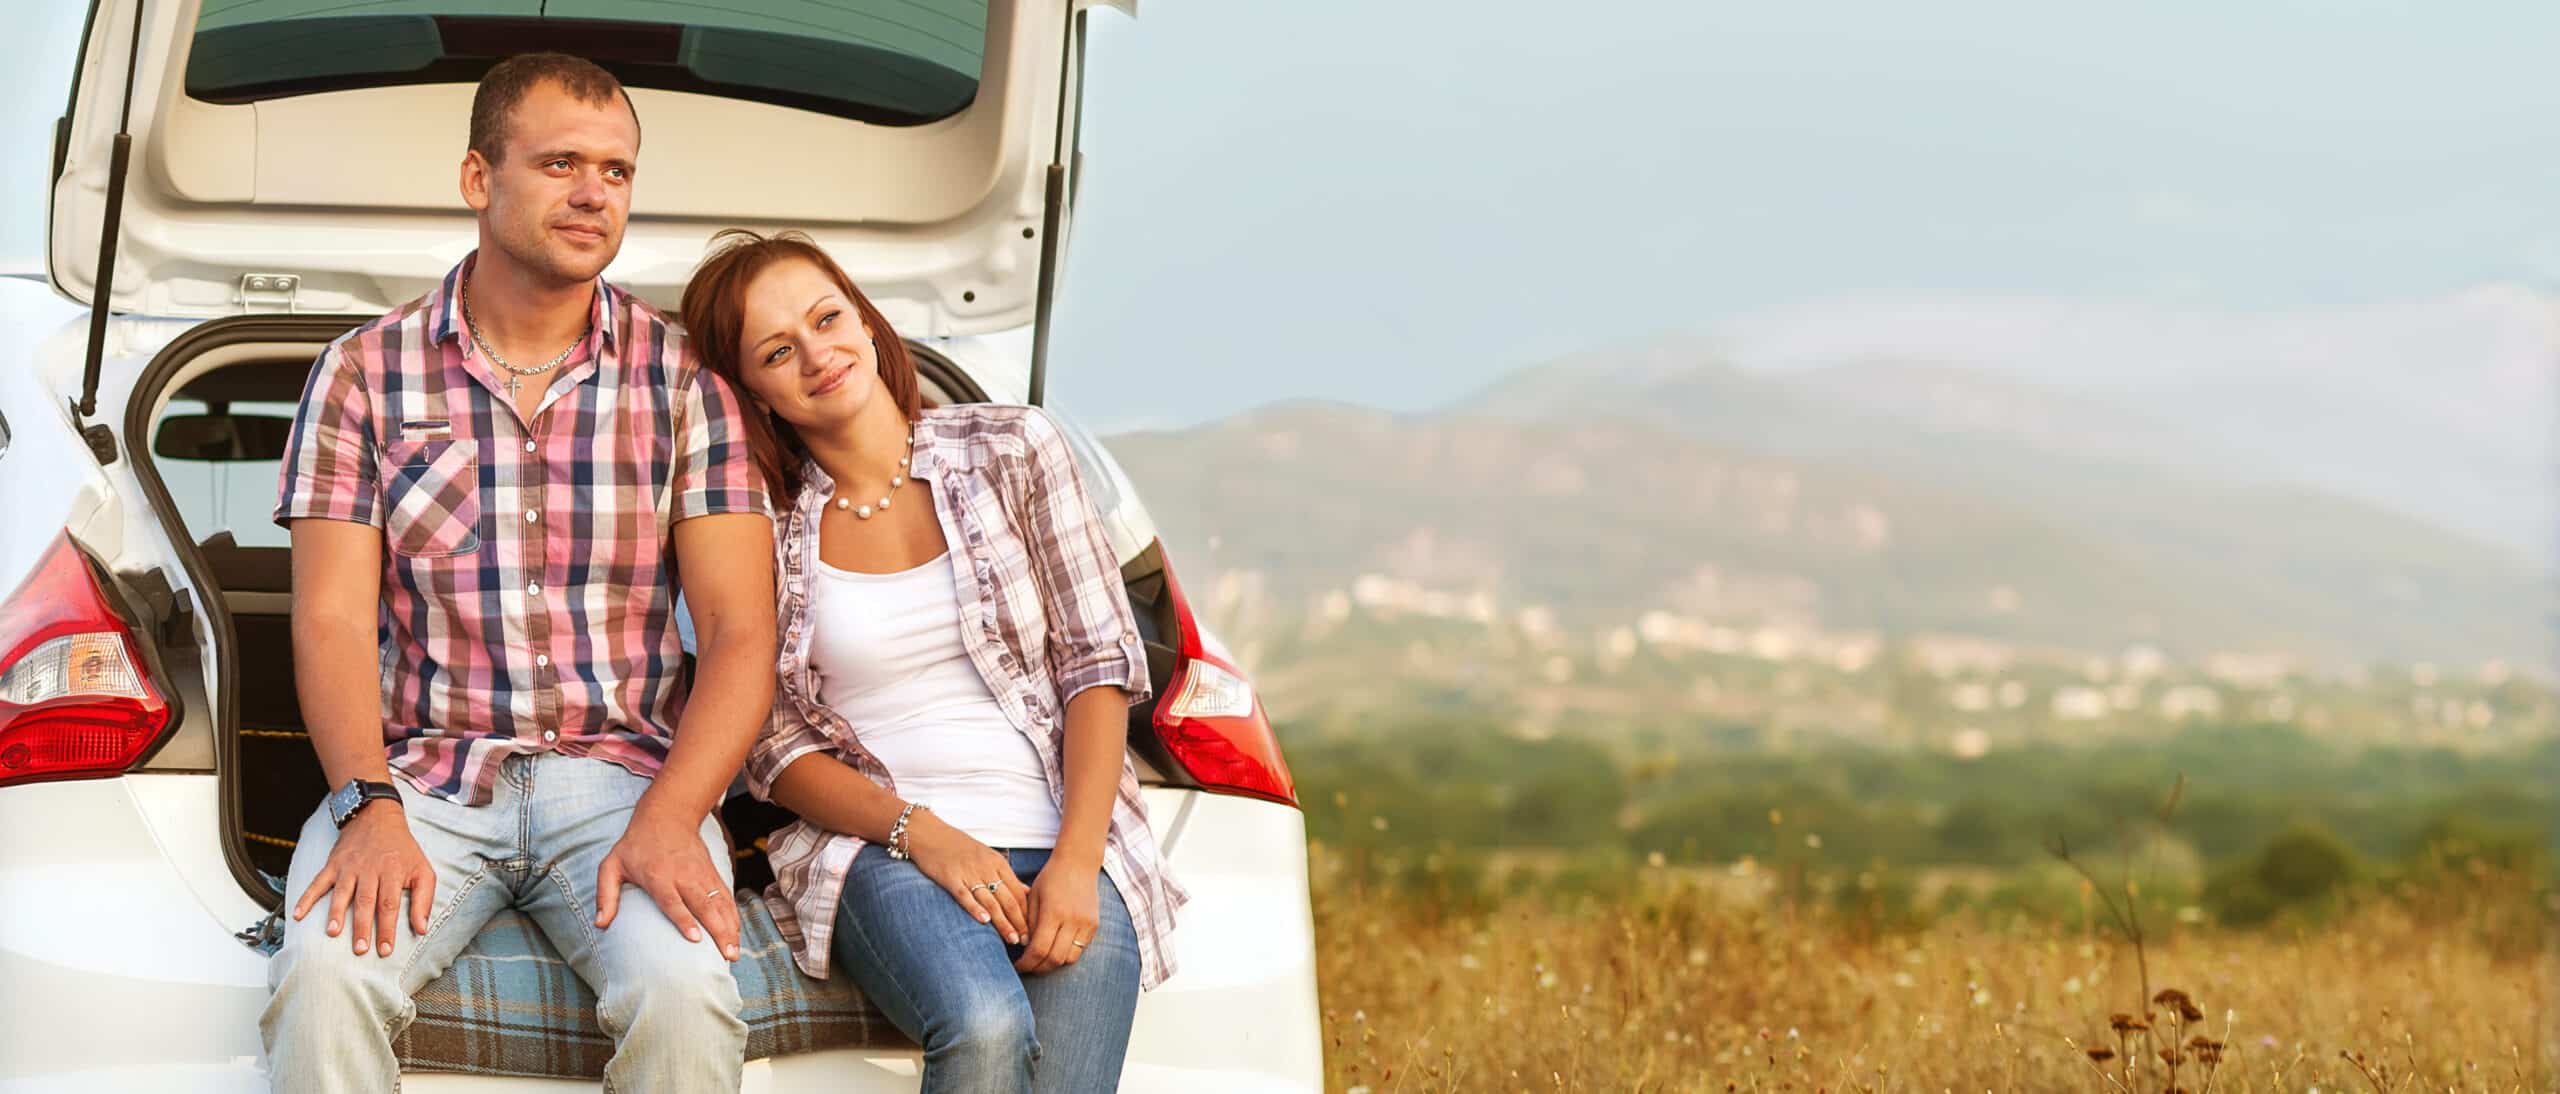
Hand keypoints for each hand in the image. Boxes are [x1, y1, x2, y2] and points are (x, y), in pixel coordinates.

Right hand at [292, 803, 432, 957]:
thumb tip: (422, 929)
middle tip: (360, 949)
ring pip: (342, 893)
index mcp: (393, 872)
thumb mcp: (423, 870)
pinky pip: (318, 882)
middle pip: (366, 902)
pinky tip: (298, 914)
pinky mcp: (333, 864)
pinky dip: (307, 898)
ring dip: (336, 914)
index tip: (385, 950)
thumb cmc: (402, 850)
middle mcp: (370, 869)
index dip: (387, 928)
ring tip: (333, 933)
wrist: (377, 817)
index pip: (390, 905)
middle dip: (363, 927)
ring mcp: (349, 867)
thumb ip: (423, 900)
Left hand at [595, 812, 740, 960]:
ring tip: (734, 952)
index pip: (673, 901)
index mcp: (658, 877)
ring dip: (729, 928)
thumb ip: (605, 895)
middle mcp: (684, 877)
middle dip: (718, 931)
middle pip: (704, 906)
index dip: (684, 920)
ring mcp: (701, 875)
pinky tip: (737, 933)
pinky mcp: (712, 874)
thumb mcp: (611, 865)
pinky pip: (725, 897)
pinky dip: (733, 915)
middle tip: (727, 955)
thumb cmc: (636, 845)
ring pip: (719, 904)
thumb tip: (600, 924)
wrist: (668, 816)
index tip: (696, 939)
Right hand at [903, 810, 1030, 944]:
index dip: (1028, 914)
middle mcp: (986, 868)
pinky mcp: (950, 877)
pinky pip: (964, 895)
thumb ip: (1006, 875)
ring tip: (1012, 939)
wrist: (929, 833)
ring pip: (990, 901)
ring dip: (1003, 922)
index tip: (1034, 931)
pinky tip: (984, 921)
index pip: (1018, 892)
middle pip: (1008, 899)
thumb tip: (1026, 892)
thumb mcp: (988, 857)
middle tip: (1027, 942)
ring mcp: (968, 873)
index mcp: (998, 863)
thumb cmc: (959, 847)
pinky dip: (975, 908)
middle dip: (1019, 922)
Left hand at [1016, 853, 1100, 974]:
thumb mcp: (1033, 898)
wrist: (1078, 863)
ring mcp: (1086, 924)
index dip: (1026, 963)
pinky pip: (1080, 950)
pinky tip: (1056, 949)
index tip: (1017, 965)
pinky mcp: (1094, 925)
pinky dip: (1066, 954)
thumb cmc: (1050, 878)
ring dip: (1053, 964)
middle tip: (1027, 967)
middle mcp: (1072, 920)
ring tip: (1041, 960)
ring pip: (1069, 959)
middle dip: (1038, 968)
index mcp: (1053, 912)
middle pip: (1054, 959)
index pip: (1038, 949)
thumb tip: (1025, 948)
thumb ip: (1028, 924)